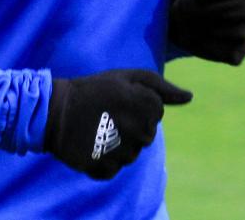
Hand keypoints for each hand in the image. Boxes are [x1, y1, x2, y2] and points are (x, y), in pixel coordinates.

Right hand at [44, 68, 191, 179]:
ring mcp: (123, 152)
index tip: (119, 99)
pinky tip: (92, 143)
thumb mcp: (127, 77)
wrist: (54, 110)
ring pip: (132, 153)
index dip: (138, 104)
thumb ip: (161, 87)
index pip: (156, 112)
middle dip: (131, 124)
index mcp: (147, 106)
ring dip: (119, 143)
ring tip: (98, 127)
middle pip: (147, 134)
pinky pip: (115, 168)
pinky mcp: (105, 168)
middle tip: (108, 113)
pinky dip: (105, 159)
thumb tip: (190, 97)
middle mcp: (139, 131)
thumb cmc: (94, 89)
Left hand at [168, 0, 244, 64]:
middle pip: (243, 7)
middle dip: (206, 8)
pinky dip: (203, 43)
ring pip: (235, 30)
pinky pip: (226, 51)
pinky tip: (191, 34)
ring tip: (182, 18)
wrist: (172, 20)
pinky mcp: (238, 53)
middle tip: (180, 6)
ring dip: (201, 24)